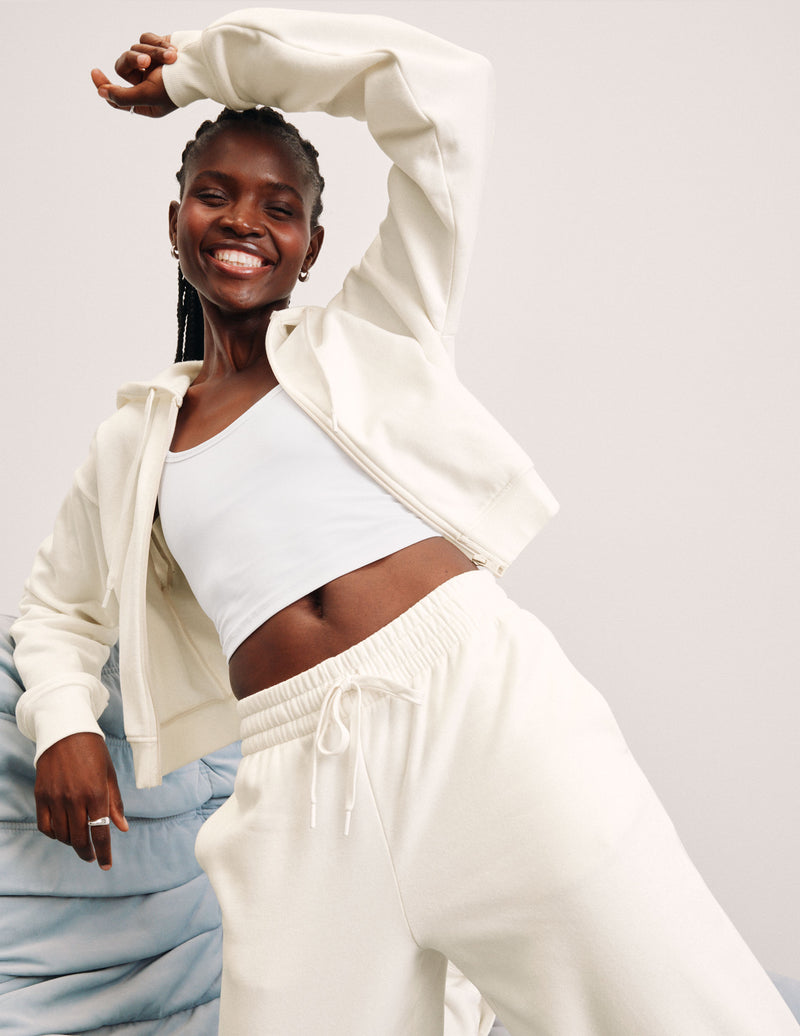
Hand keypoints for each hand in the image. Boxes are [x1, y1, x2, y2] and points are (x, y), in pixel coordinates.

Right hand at [35, 732, 127, 868]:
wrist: (65, 732)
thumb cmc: (93, 751)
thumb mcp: (109, 775)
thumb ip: (115, 803)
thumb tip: (123, 828)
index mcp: (96, 793)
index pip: (101, 832)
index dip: (104, 852)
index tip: (105, 865)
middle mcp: (75, 799)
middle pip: (80, 839)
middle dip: (87, 852)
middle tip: (92, 856)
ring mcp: (56, 798)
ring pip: (62, 835)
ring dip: (72, 843)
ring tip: (80, 840)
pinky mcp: (41, 796)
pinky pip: (45, 826)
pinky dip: (54, 834)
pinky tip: (62, 832)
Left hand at [91, 33, 177, 117]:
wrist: (201, 64)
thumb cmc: (176, 85)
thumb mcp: (146, 96)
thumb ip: (122, 97)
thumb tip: (101, 93)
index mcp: (146, 103)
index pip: (117, 98)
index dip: (104, 86)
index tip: (95, 73)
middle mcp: (147, 85)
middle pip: (123, 68)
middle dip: (133, 61)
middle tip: (146, 60)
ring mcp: (152, 66)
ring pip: (134, 51)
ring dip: (152, 51)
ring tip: (170, 56)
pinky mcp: (157, 49)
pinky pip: (145, 39)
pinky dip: (157, 43)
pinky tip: (171, 49)